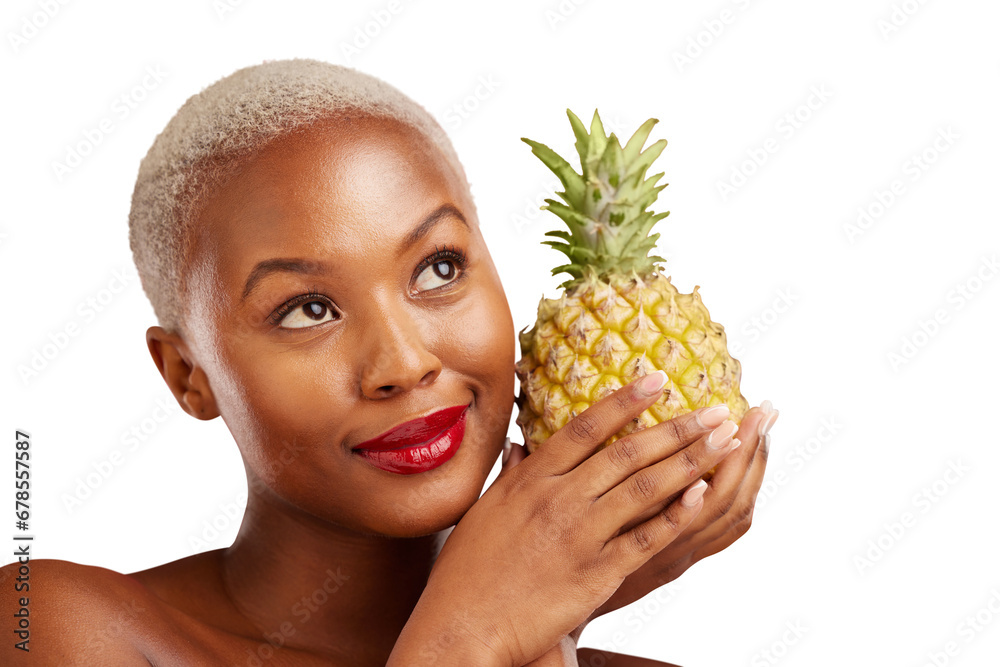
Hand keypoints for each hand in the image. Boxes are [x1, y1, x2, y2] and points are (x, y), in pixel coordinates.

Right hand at [389, 371, 741, 666]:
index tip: (658, 378)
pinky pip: (645, 538)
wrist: (461, 625)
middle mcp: (559, 500)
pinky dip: (676, 514)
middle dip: (677, 427)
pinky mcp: (596, 574)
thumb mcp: (483, 510)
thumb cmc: (467, 570)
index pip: (585, 428)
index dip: (625, 400)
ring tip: (725, 440)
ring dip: (690, 460)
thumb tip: (522, 446)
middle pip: (627, 452)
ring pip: (645, 489)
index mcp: (531, 480)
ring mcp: (580, 536)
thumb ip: (511, 475)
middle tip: (715, 408)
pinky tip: (702, 493)